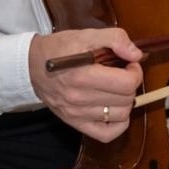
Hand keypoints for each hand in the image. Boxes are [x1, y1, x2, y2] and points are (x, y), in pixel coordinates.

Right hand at [28, 27, 141, 142]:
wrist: (32, 65)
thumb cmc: (61, 48)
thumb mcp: (87, 34)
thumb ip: (115, 38)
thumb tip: (136, 54)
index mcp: (83, 75)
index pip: (127, 83)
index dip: (135, 71)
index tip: (129, 64)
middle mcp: (79, 98)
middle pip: (127, 99)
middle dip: (130, 84)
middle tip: (121, 74)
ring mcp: (77, 114)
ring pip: (121, 116)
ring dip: (126, 102)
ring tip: (116, 89)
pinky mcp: (75, 123)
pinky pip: (107, 134)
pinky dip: (118, 124)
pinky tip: (114, 109)